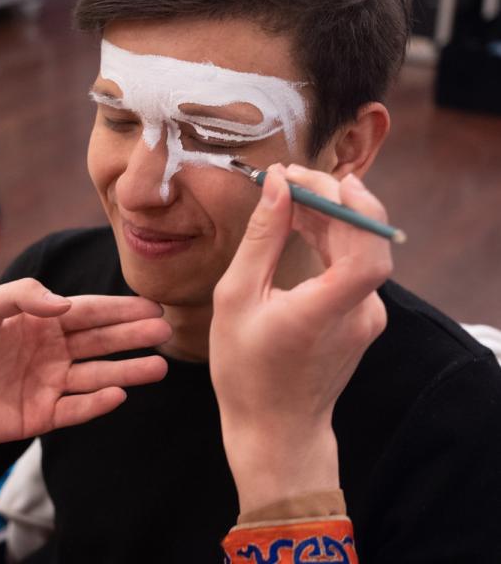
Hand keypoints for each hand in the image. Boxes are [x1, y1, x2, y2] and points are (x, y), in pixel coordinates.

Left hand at [0, 278, 170, 445]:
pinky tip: (119, 393)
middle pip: (99, 342)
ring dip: (127, 370)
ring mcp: (43, 384)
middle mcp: (47, 351)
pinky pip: (73, 411)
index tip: (153, 306)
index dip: (120, 309)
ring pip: (95, 376)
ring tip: (160, 366)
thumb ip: (26, 295)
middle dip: (133, 336)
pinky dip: (96, 404)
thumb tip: (68, 305)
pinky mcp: (35, 416)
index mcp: (37, 321)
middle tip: (166, 331)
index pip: (87, 312)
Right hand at [210, 164, 391, 512]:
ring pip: (363, 248)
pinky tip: (304, 226)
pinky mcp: (363, 318)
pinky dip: (333, 239)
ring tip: (292, 194)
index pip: (366, 247)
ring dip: (333, 215)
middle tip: (291, 177)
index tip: (304, 179)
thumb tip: (276, 185)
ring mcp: (368, 316)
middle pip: (368, 238)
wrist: (276, 427)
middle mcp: (361, 312)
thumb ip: (261, 239)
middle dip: (333, 196)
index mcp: (327, 310)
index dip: (349, 204)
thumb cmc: (246, 370)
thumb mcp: (236, 299)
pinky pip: (354, 266)